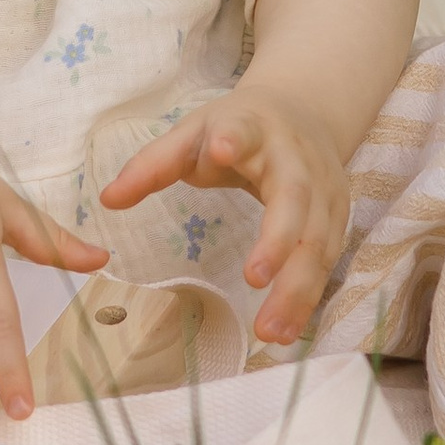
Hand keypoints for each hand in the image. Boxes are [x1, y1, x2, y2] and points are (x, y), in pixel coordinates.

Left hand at [98, 82, 351, 345]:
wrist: (303, 112)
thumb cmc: (236, 129)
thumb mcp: (192, 133)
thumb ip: (152, 165)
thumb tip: (107, 200)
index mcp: (252, 128)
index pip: (242, 130)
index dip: (234, 139)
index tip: (222, 148)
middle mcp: (296, 159)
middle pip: (294, 200)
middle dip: (277, 240)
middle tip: (254, 279)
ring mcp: (324, 190)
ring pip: (318, 241)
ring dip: (298, 288)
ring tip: (269, 332)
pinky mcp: (338, 219)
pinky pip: (327, 263)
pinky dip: (308, 299)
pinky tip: (287, 331)